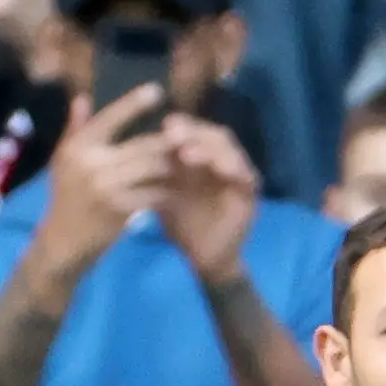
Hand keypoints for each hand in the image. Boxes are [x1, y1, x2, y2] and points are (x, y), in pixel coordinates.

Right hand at [32, 87, 176, 281]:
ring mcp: (107, 188)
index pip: (110, 118)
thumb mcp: (63, 162)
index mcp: (78, 148)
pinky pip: (153, 193)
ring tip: (192, 160)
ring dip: (174, 165)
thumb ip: (75, 129)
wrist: (62, 245)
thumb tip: (82, 97)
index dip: (134, 103)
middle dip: (169, 141)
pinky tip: (181, 188)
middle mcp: (91, 164)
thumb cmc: (65, 199)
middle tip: (190, 135)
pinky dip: (168, 190)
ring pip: (153, 168)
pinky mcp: (121, 210)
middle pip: (143, 145)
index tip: (157, 91)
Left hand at [155, 114, 260, 286]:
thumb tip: (136, 151)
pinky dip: (234, 169)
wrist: (203, 260)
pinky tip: (220, 168)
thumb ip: (158, 175)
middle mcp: (222, 163)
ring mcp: (239, 176)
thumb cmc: (184, 227)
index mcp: (203, 160)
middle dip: (195, 132)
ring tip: (188, 153)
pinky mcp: (249, 194)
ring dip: (210, 150)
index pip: (197, 133)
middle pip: (214, 135)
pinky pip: (246, 176)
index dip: (184, 126)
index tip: (165, 125)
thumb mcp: (166, 197)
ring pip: (230, 151)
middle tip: (174, 134)